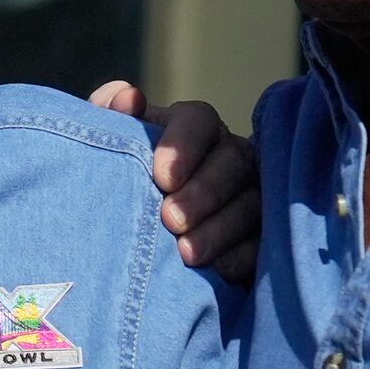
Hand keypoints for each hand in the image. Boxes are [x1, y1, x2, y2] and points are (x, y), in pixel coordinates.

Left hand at [89, 82, 258, 285]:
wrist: (131, 240)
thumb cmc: (118, 181)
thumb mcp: (107, 149)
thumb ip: (108, 118)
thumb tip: (126, 99)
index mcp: (191, 127)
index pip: (198, 119)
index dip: (183, 144)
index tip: (161, 177)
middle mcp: (228, 154)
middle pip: (232, 161)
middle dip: (203, 191)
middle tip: (171, 219)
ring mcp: (250, 193)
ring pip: (250, 203)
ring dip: (219, 229)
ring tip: (187, 253)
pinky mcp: (260, 234)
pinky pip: (262, 242)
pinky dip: (242, 256)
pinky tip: (218, 270)